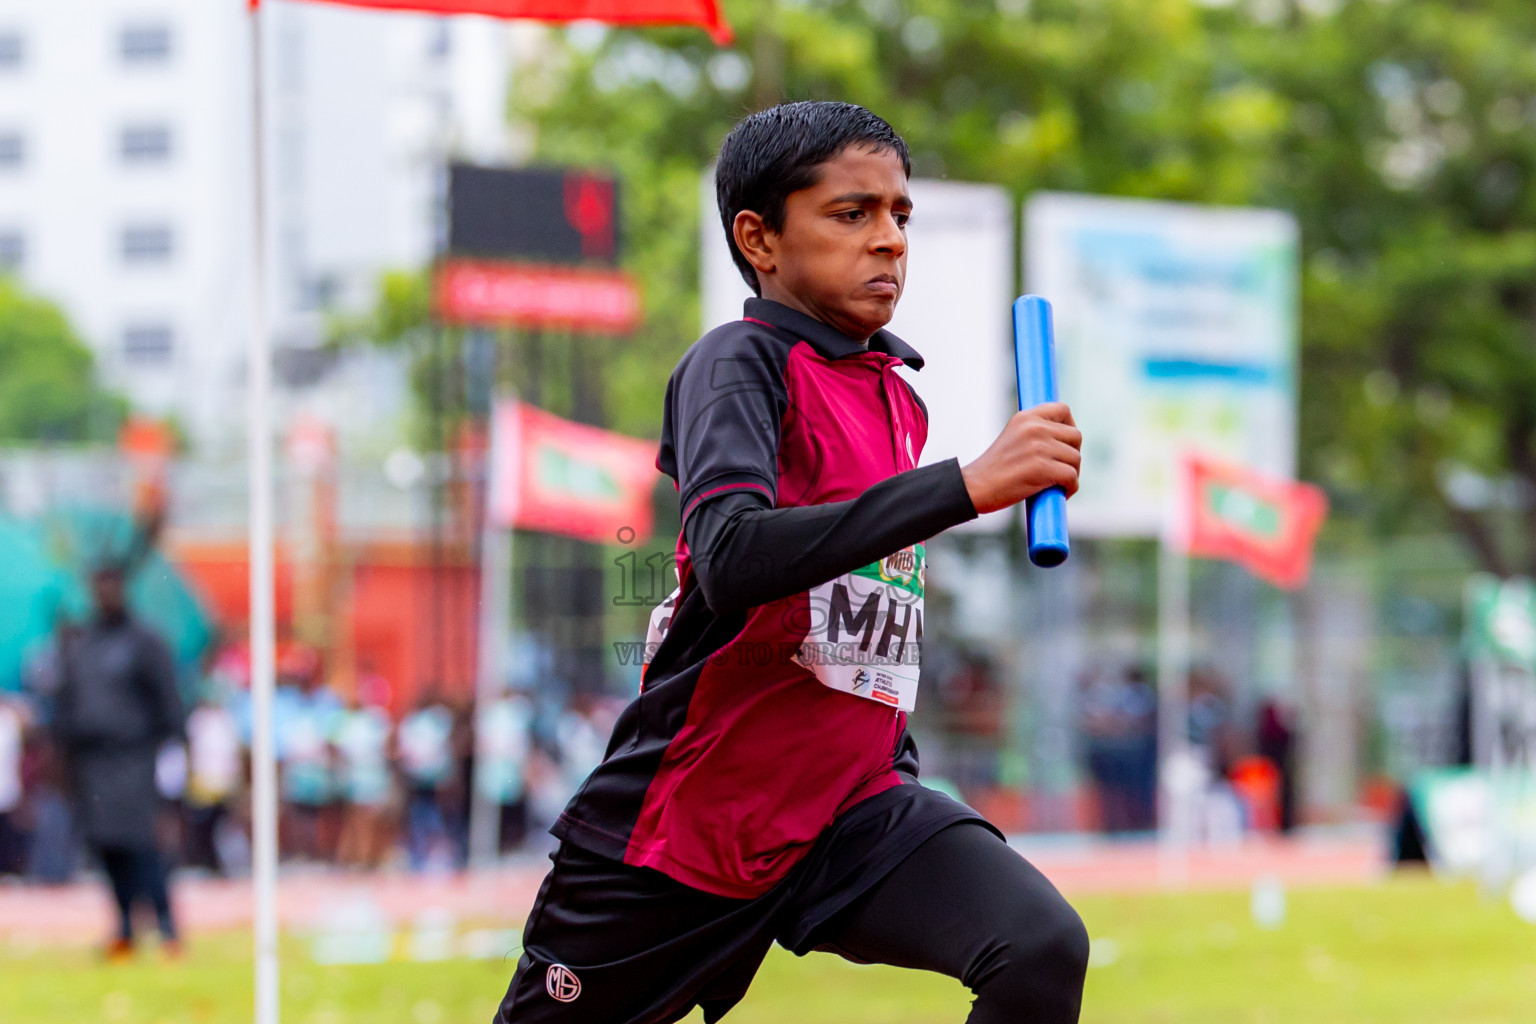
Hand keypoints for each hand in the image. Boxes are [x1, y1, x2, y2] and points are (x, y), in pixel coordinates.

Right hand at [961, 402, 1080, 514]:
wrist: (974, 488)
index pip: (1063, 409)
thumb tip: (1066, 440)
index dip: (1070, 426)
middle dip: (1073, 454)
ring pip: (1076, 458)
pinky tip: (1060, 493)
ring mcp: (1038, 447)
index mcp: (1025, 417)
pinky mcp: (1042, 468)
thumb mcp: (1014, 438)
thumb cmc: (994, 469)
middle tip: (1062, 469)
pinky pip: (1072, 476)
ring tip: (1058, 484)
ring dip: (1072, 474)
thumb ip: (1036, 433)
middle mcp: (1034, 427)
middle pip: (1076, 436)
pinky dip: (1070, 488)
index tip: (1066, 443)